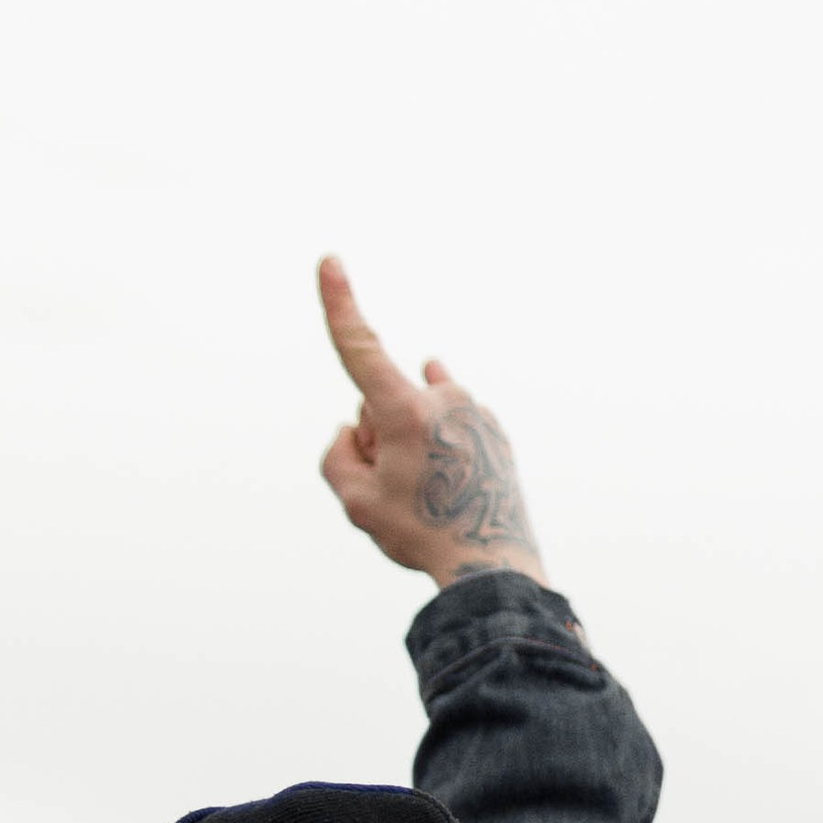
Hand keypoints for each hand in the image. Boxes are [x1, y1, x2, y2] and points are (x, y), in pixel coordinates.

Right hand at [316, 257, 543, 587]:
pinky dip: (439, 447)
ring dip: (411, 440)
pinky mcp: (492, 426)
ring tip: (430, 491)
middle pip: (380, 403)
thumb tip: (357, 429)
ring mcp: (472, 409)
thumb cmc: (419, 532)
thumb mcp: (355, 503)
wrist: (492, 562)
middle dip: (377, 435)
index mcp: (404, 410)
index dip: (340, 303)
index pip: (360, 348)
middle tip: (397, 488)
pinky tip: (450, 480)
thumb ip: (338, 455)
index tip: (330, 260)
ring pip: (416, 412)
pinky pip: (447, 424)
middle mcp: (442, 397)